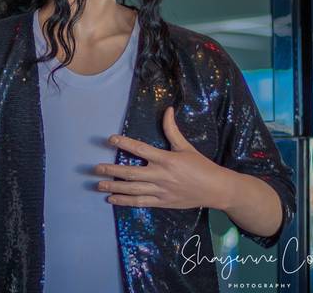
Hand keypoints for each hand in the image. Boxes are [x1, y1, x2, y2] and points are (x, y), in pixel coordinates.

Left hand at [94, 106, 231, 209]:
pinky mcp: (162, 203)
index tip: (110, 139)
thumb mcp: (186, 147)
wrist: (216, 190)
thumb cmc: (201, 166)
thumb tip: (167, 109)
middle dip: (111, 170)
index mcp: (166, 159)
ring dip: (114, 187)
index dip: (125, 143)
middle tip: (96, 168)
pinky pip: (140, 202)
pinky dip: (124, 201)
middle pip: (131, 173)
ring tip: (98, 184)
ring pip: (132, 190)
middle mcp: (161, 175)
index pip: (141, 149)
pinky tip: (111, 199)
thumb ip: (172, 130)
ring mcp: (160, 191)